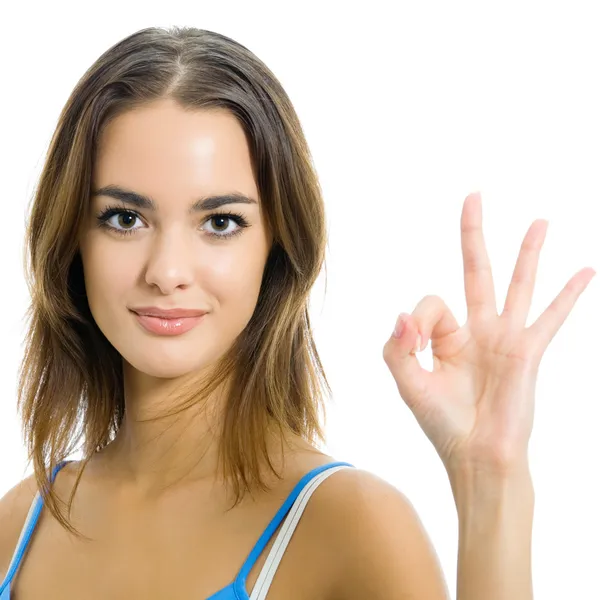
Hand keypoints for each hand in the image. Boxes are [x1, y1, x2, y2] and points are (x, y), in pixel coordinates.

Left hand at [382, 192, 595, 473]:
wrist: (476, 455)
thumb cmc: (442, 423)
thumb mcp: (407, 383)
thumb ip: (396, 348)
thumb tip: (403, 315)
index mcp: (447, 336)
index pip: (431, 302)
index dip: (419, 320)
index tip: (417, 346)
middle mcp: (477, 329)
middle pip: (476, 270)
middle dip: (473, 234)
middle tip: (472, 196)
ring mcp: (505, 337)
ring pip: (517, 283)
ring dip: (527, 251)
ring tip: (540, 220)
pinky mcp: (528, 352)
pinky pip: (551, 317)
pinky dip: (567, 294)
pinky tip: (585, 270)